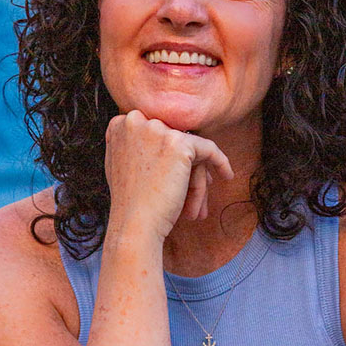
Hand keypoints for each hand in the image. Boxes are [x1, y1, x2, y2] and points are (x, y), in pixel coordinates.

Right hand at [104, 110, 233, 241]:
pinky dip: (220, 162)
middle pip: (173, 140)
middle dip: (185, 167)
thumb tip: (157, 135)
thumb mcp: (122, 164)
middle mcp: (135, 120)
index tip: (176, 174)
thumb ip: (133, 143)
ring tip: (198, 207)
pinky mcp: (178, 142)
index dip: (167, 153)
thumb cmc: (130, 204)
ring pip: (190, 149)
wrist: (135, 225)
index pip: (155, 131)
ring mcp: (156, 129)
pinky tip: (227, 176)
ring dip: (197, 178)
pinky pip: (209, 149)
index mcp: (119, 123)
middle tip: (190, 192)